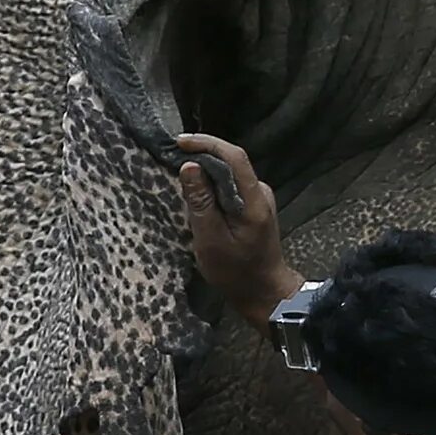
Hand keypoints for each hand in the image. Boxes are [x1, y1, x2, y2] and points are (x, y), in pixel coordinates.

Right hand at [175, 133, 302, 320]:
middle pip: (232, 161)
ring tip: (179, 170)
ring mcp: (258, 198)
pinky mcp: (252, 205)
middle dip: (202, 152)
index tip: (179, 142)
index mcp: (254, 200)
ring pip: (229, 173)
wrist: (263, 292)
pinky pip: (230, 185)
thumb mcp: (211, 240)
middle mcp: (260, 192)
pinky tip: (195, 191)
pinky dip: (211, 183)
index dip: (207, 144)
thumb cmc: (235, 272)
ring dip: (205, 169)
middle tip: (172, 153)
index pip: (234, 157)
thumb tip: (189, 166)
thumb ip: (201, 203)